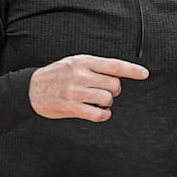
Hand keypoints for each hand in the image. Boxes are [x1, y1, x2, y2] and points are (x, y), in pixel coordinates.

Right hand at [29, 55, 148, 121]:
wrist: (31, 89)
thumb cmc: (56, 75)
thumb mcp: (74, 62)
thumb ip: (94, 66)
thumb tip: (118, 73)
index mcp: (83, 61)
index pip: (113, 65)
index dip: (131, 70)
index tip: (145, 73)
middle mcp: (80, 75)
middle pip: (114, 85)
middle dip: (114, 90)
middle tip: (104, 91)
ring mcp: (76, 92)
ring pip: (107, 99)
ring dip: (107, 103)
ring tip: (97, 101)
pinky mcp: (72, 107)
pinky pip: (98, 113)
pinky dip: (103, 114)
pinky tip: (99, 112)